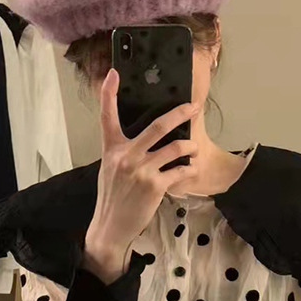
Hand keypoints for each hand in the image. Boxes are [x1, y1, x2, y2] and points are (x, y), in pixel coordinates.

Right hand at [83, 68, 199, 282]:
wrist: (110, 226)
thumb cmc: (112, 197)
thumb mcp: (110, 169)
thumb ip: (123, 152)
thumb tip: (145, 140)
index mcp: (112, 148)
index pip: (106, 116)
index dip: (108, 93)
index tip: (113, 73)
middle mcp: (125, 155)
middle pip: (157, 126)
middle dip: (180, 113)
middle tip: (194, 107)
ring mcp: (140, 170)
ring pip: (175, 148)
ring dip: (189, 146)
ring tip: (193, 148)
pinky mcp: (154, 186)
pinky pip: (180, 171)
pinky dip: (188, 169)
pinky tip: (190, 170)